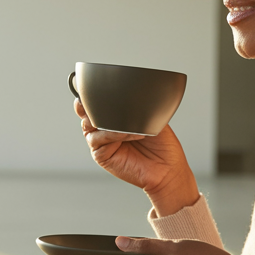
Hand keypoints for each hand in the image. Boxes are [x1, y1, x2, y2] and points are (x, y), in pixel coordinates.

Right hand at [75, 99, 198, 215]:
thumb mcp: (152, 116)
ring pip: (89, 125)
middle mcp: (104, 129)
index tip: (93, 86)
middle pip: (86, 112)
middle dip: (88, 105)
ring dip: (106, 120)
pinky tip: (129, 134)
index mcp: (114, 118)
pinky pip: (100, 140)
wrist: (168, 168)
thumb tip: (129, 93)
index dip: (90, 94)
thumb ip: (138, 105)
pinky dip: (113, 134)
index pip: (96, 103)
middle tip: (100, 101)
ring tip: (128, 123)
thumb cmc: (162, 146)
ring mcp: (102, 142)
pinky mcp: (101, 156)